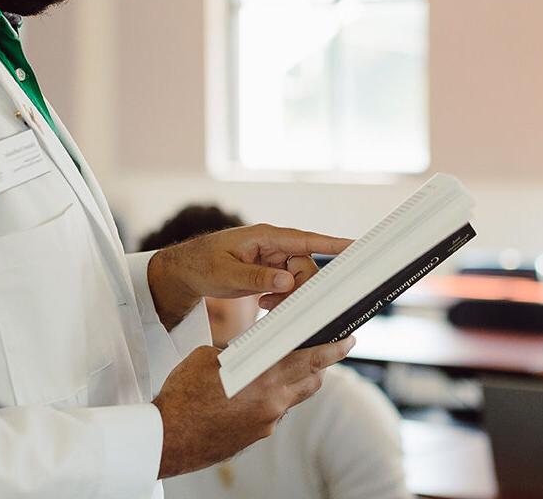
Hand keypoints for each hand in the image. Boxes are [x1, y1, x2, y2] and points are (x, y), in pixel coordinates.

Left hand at [148, 224, 351, 328]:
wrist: (186, 269)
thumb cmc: (202, 263)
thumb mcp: (226, 273)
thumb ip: (256, 277)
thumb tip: (288, 280)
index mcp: (266, 237)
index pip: (306, 239)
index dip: (332, 244)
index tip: (356, 245)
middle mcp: (274, 244)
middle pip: (305, 266)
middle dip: (299, 288)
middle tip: (277, 304)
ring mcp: (273, 257)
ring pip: (298, 278)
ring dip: (288, 296)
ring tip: (266, 305)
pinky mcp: (270, 270)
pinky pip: (288, 284)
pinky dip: (281, 297)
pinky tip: (264, 304)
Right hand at [153, 336, 355, 476]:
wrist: (167, 437)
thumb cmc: (184, 394)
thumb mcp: (211, 357)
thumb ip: (241, 350)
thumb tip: (255, 347)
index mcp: (262, 377)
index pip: (309, 359)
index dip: (332, 348)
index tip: (347, 339)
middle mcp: (271, 402)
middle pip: (312, 378)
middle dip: (324, 362)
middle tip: (334, 346)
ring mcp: (266, 422)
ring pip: (295, 395)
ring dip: (299, 378)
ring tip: (292, 363)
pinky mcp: (257, 435)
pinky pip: (277, 410)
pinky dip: (276, 395)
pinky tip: (259, 387)